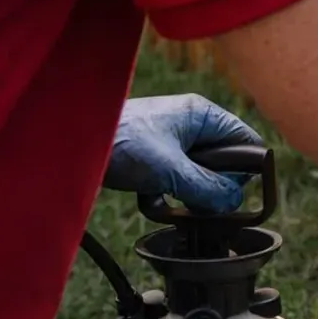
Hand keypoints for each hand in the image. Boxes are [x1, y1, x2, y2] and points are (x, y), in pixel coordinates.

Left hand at [103, 94, 263, 213]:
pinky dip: (167, 192)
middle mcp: (192, 124)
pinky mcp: (155, 154)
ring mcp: (173, 138)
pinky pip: (176, 177)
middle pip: (223, 161)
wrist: (70, 142)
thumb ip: (206, 187)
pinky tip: (151, 199)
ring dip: (187, 192)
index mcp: (203, 115)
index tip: (236, 195)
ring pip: (199, 173)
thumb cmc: (121, 142)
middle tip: (197, 203)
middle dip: (212, 186)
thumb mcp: (170, 170)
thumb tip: (233, 202)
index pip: (245, 140)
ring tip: (170, 200)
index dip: (246, 169)